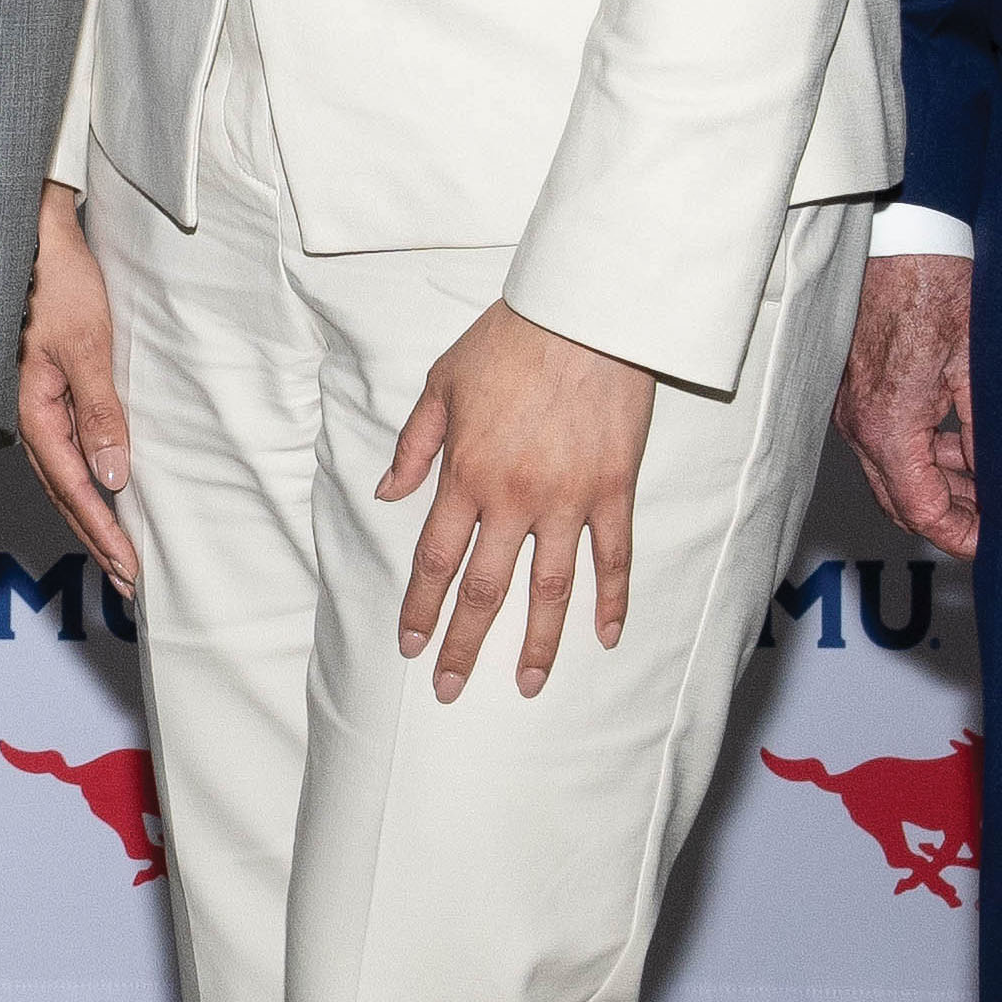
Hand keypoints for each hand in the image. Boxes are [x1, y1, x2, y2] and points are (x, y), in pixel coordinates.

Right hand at [15, 185, 143, 589]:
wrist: (32, 237)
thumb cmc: (57, 283)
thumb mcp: (85, 346)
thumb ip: (99, 412)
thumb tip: (112, 476)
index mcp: (34, 413)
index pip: (74, 489)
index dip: (103, 532)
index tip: (130, 569)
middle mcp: (30, 417)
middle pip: (65, 493)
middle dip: (97, 540)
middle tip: (130, 583)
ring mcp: (35, 405)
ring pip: (63, 476)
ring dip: (91, 518)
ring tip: (119, 554)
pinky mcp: (46, 390)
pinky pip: (64, 450)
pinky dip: (84, 483)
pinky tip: (100, 492)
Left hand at [377, 298, 659, 700]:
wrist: (584, 313)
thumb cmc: (509, 341)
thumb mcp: (441, 383)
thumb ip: (415, 444)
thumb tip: (387, 493)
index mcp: (466, 474)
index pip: (435, 559)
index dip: (421, 607)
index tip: (410, 644)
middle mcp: (514, 498)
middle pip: (485, 588)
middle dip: (464, 643)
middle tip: (451, 688)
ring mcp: (568, 499)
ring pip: (551, 588)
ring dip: (539, 643)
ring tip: (527, 683)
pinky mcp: (614, 490)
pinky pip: (615, 557)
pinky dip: (612, 600)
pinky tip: (605, 636)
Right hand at [835, 252, 979, 559]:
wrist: (898, 235)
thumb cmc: (935, 286)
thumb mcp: (977, 365)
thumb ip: (983, 434)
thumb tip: (1000, 482)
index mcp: (889, 424)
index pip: (921, 509)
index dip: (960, 535)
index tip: (994, 542)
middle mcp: (859, 424)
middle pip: (900, 502)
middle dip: (949, 518)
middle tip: (997, 520)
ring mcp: (850, 409)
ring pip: (891, 476)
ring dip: (936, 489)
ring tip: (988, 486)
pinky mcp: (853, 392)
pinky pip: (883, 445)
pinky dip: (920, 459)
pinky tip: (958, 450)